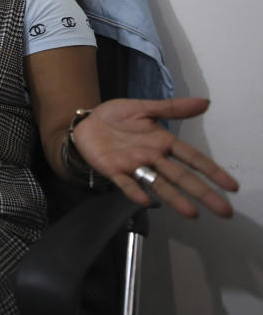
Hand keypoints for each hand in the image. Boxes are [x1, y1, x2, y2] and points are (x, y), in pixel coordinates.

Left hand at [72, 98, 238, 218]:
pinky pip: (125, 182)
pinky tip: (145, 199)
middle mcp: (151, 157)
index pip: (192, 158)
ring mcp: (133, 165)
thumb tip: (204, 102)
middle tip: (223, 210)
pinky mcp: (113, 169)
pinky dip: (134, 190)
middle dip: (202, 193)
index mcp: (161, 142)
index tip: (230, 185)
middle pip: (181, 177)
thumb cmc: (114, 117)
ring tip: (191, 212)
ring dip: (174, 198)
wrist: (85, 121)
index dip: (211, 171)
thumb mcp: (143, 107)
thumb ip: (172, 108)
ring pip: (158, 184)